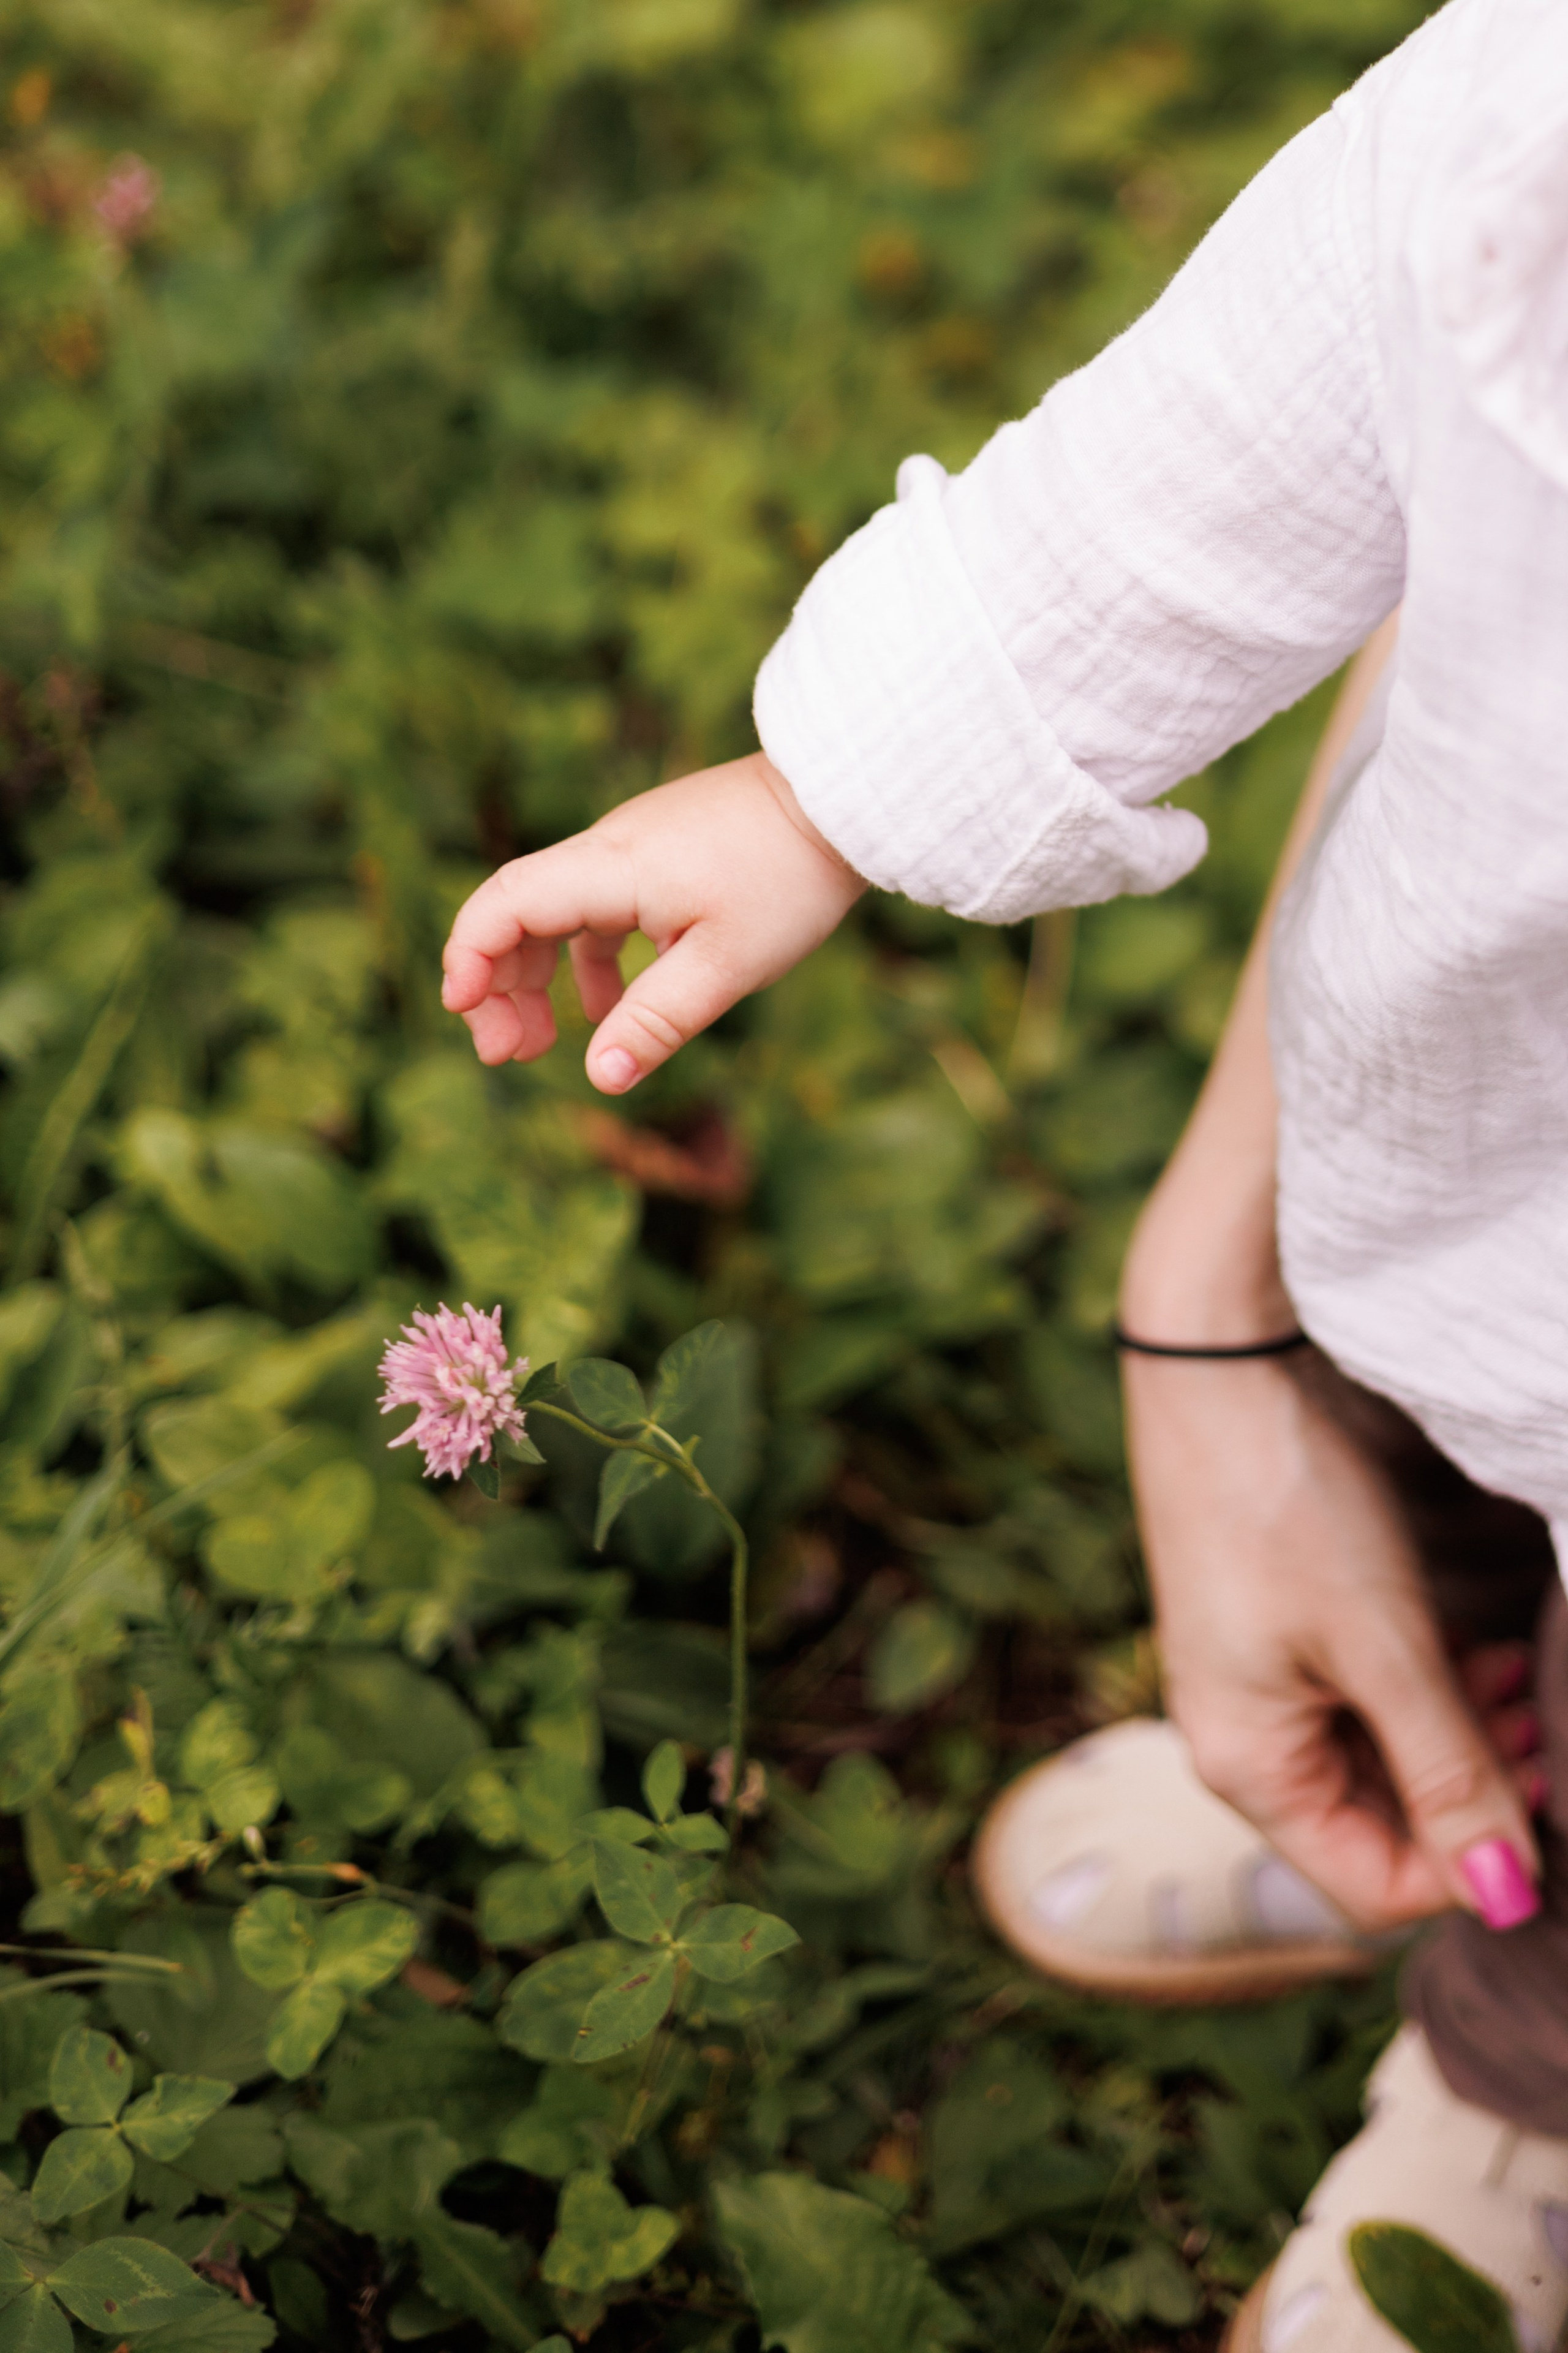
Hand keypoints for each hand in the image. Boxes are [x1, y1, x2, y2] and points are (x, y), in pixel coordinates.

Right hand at [441, 752, 863, 1091]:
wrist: (843, 798)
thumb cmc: (789, 877)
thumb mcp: (726, 964)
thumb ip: (657, 1020)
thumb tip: (602, 1079)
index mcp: (609, 868)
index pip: (503, 904)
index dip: (468, 958)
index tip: (463, 1014)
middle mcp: (608, 849)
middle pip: (516, 912)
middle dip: (497, 986)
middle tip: (505, 1055)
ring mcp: (634, 847)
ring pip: (556, 912)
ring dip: (537, 976)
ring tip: (546, 1044)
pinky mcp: (662, 854)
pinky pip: (599, 908)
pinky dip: (587, 960)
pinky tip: (607, 1008)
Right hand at [1124, 1349, 1544, 1932]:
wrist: (1218, 1366)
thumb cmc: (1289, 1503)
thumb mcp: (1386, 1647)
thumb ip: (1449, 1776)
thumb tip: (1504, 1901)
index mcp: (1247, 1767)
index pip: (1374, 1890)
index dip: (1472, 1865)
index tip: (1548, 1789)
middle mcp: (1239, 1743)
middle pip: (1377, 1830)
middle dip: (1473, 1791)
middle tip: (1543, 1723)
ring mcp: (1253, 1688)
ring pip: (1377, 1766)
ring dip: (1459, 1739)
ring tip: (1513, 1671)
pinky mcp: (1272, 1637)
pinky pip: (1357, 1707)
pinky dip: (1424, 1694)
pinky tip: (1471, 1647)